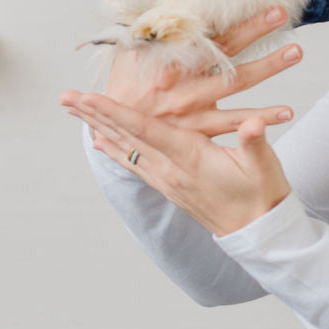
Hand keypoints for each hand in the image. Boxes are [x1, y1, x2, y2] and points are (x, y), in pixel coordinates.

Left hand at [59, 5, 303, 236]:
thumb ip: (255, 141)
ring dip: (97, 127)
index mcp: (191, 157)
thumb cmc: (263, 193)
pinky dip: (113, 150)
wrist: (257, 231)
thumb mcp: (264, 165)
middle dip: (93, 114)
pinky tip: (99, 142)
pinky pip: (133, 164)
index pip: (145, 130)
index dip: (115, 112)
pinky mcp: (168, 186)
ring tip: (73, 111)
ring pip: (124, 148)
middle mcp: (170, 170)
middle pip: (124, 137)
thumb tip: (255, 122)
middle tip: (64, 97)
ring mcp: (166, 180)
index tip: (88, 97)